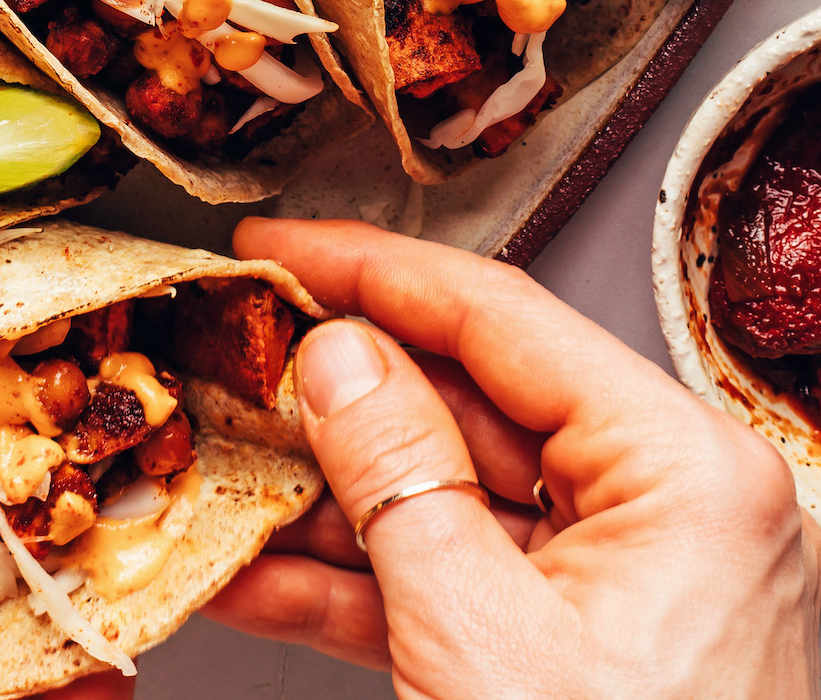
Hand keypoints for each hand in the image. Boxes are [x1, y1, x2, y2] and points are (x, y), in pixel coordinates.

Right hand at [206, 219, 819, 699]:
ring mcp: (628, 588)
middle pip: (471, 405)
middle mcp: (670, 511)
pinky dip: (361, 584)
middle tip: (233, 359)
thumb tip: (337, 357)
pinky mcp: (585, 656)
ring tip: (221, 466)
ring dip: (328, 498)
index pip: (502, 319)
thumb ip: (397, 477)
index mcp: (683, 473)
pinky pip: (459, 586)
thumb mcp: (480, 641)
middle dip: (336, 399)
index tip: (281, 250)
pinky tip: (260, 572)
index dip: (372, 274)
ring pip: (452, 499)